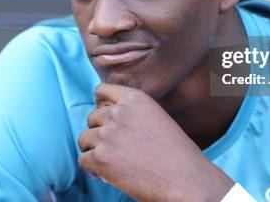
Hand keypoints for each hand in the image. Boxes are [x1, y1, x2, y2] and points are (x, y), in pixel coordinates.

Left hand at [77, 83, 233, 201]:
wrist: (186, 180)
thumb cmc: (178, 154)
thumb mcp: (157, 119)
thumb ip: (133, 114)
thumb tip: (108, 123)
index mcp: (135, 99)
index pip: (103, 90)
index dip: (100, 104)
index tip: (103, 116)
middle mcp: (118, 112)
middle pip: (92, 117)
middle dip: (99, 132)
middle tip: (113, 149)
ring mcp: (107, 134)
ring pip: (84, 139)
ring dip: (94, 151)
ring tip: (109, 163)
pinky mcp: (100, 158)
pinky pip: (83, 160)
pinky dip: (92, 169)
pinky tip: (106, 175)